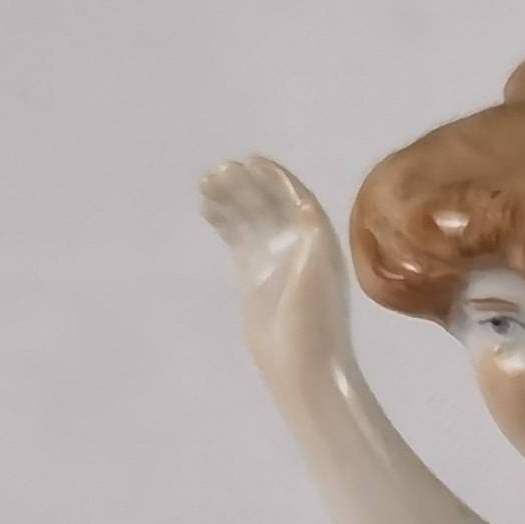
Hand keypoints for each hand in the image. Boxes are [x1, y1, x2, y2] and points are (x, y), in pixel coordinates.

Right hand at [197, 155, 349, 379]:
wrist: (302, 362)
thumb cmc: (315, 316)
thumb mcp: (319, 270)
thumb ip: (313, 233)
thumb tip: (303, 202)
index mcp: (320, 238)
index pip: (296, 196)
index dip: (274, 176)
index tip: (250, 161)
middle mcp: (298, 242)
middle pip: (269, 201)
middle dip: (245, 184)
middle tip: (216, 173)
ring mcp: (274, 256)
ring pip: (249, 215)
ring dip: (229, 196)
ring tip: (204, 184)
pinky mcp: (254, 272)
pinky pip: (238, 235)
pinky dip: (224, 219)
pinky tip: (206, 206)